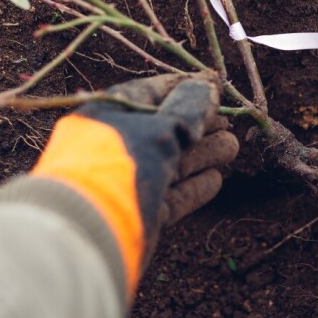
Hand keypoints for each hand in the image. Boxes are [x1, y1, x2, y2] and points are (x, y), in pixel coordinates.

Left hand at [30, 74, 237, 294]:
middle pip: (165, 130)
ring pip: (172, 162)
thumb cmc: (119, 166)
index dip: (187, 89)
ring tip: (231, 148)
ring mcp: (127, 180)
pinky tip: (215, 179)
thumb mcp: (159, 129)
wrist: (86, 231)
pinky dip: (193, 186)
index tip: (217, 88)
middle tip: (228, 124)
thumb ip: (188, 108)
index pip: (153, 94)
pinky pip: (171, 194)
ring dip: (203, 154)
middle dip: (199, 125)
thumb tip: (208, 86)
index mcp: (109, 115)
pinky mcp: (138, 212)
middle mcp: (115, 146)